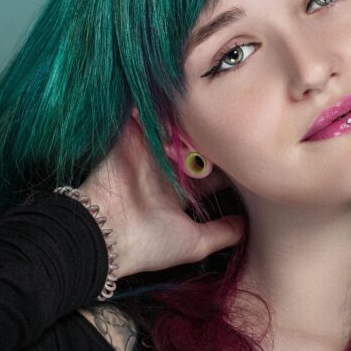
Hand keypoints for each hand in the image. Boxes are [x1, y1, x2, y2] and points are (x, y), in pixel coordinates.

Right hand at [78, 108, 245, 278]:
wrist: (104, 232)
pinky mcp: (128, 138)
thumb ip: (222, 233)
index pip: (207, 173)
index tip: (242, 156)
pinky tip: (183, 107)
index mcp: (178, 193)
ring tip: (209, 116)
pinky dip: (162, 110)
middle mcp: (164, 171)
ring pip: (175, 130)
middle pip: (194, 147)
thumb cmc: (149, 242)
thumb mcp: (195, 243)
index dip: (225, 165)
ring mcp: (146, 153)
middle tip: (228, 131)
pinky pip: (147, 115)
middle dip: (210, 140)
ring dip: (190, 124)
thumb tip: (245, 227)